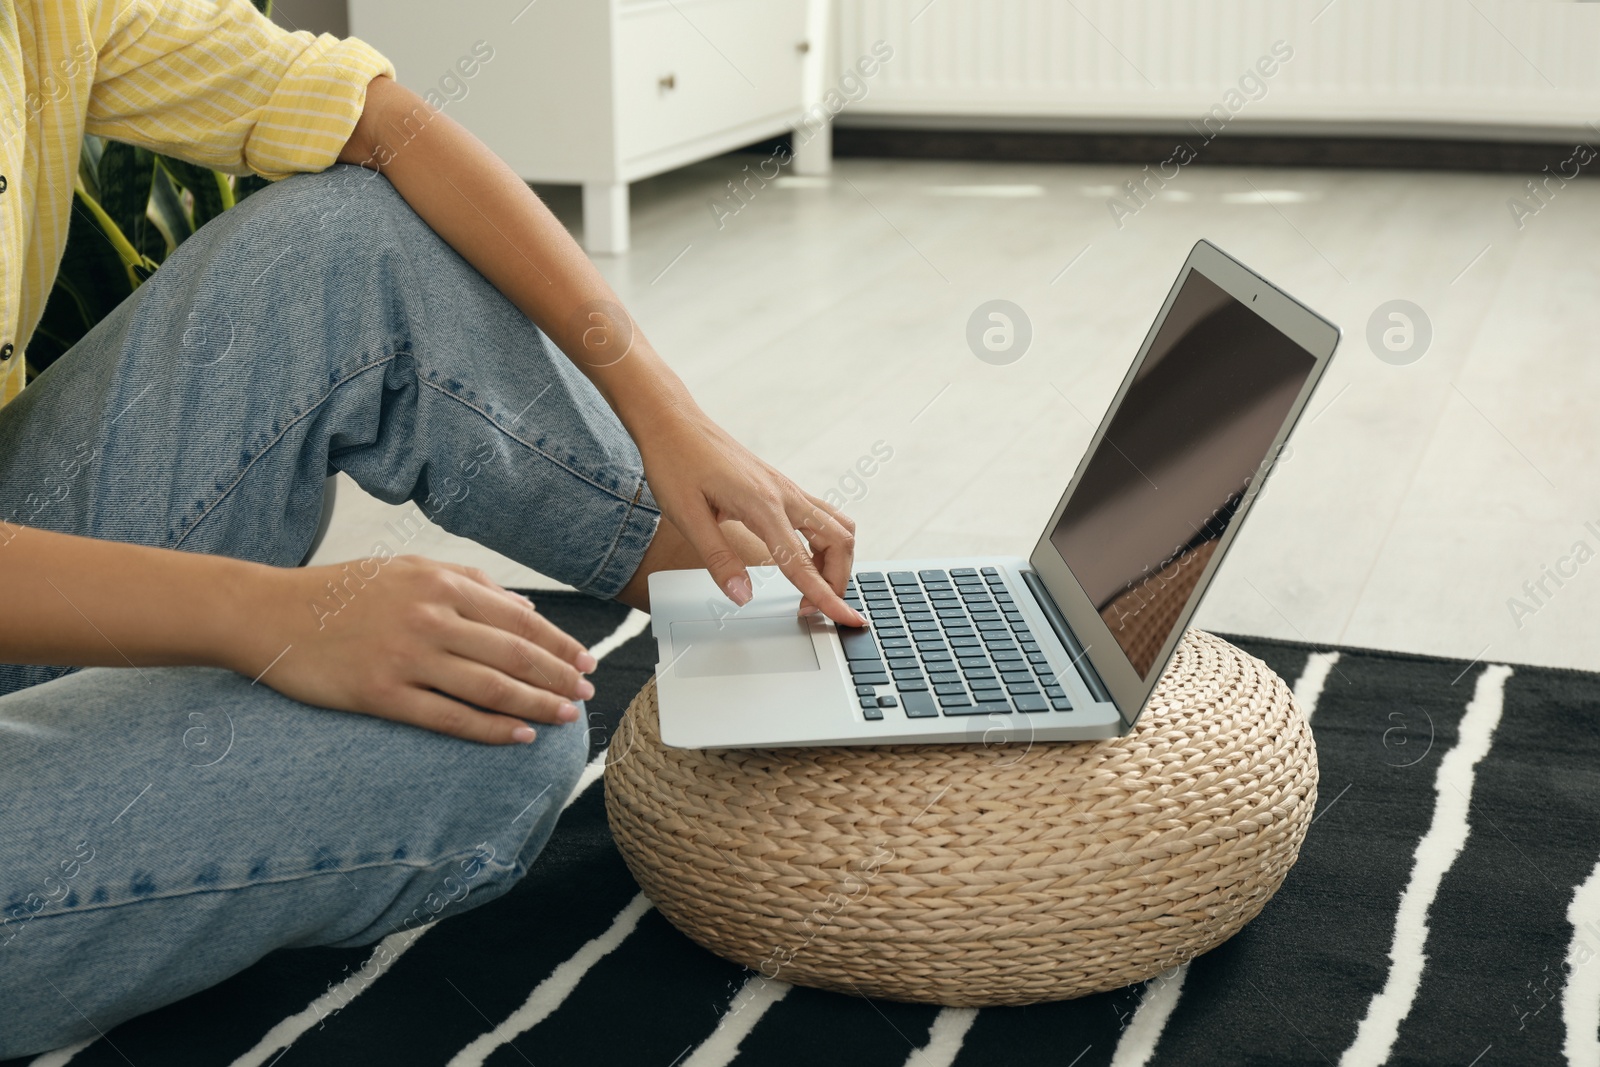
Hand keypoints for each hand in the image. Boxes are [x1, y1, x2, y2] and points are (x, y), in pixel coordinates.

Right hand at [238, 556, 596, 744]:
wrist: (269, 614)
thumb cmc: (344, 591)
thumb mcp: (408, 568)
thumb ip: (469, 582)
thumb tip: (526, 611)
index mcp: (438, 583)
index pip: (517, 618)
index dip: (557, 644)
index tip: (586, 661)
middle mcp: (428, 617)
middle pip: (512, 653)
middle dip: (558, 676)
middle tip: (587, 694)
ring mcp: (406, 657)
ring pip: (489, 687)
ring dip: (536, 705)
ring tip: (566, 716)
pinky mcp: (382, 694)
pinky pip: (449, 718)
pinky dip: (490, 729)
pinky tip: (519, 737)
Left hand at [632, 403, 865, 626]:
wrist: (673, 423)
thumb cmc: (675, 463)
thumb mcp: (686, 517)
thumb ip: (718, 559)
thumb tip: (742, 596)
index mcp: (762, 505)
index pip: (803, 562)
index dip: (826, 596)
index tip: (847, 620)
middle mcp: (784, 494)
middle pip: (839, 542)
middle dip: (837, 581)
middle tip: (812, 610)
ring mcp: (786, 488)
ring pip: (837, 526)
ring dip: (836, 560)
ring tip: (812, 587)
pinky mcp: (781, 486)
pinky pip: (822, 515)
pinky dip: (826, 542)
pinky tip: (806, 557)